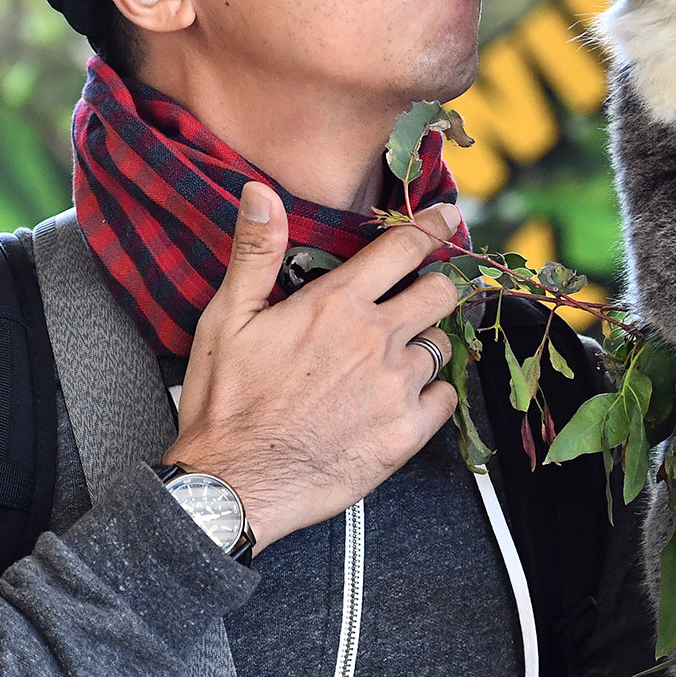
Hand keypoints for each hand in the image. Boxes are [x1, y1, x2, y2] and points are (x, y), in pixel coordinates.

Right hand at [163, 180, 459, 551]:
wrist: (235, 484)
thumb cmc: (227, 403)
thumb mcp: (227, 317)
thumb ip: (255, 251)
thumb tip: (261, 192)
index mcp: (337, 305)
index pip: (403, 248)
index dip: (432, 226)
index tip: (448, 217)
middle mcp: (377, 340)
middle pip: (440, 292)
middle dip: (436, 285)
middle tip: (422, 294)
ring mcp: (396, 387)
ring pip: (442, 344)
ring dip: (426, 342)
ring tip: (397, 355)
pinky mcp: (406, 432)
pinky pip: (445, 398)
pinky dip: (432, 393)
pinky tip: (403, 397)